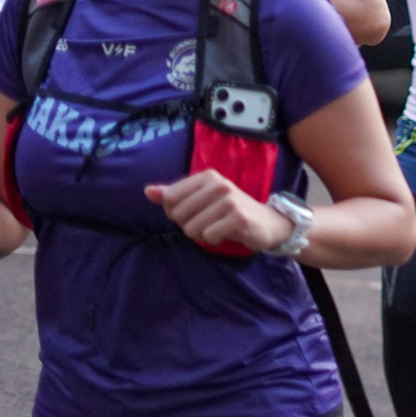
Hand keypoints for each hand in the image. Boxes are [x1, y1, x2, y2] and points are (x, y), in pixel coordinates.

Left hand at [146, 170, 293, 252]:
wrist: (267, 222)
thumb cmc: (229, 211)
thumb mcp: (201, 199)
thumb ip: (174, 195)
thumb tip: (148, 191)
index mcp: (207, 176)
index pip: (169, 199)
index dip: (176, 212)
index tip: (195, 211)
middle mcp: (218, 184)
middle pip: (178, 215)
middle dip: (189, 225)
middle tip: (209, 221)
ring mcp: (229, 200)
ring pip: (191, 229)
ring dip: (202, 234)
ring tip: (218, 227)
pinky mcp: (238, 217)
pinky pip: (208, 237)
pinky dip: (215, 240)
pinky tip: (227, 233)